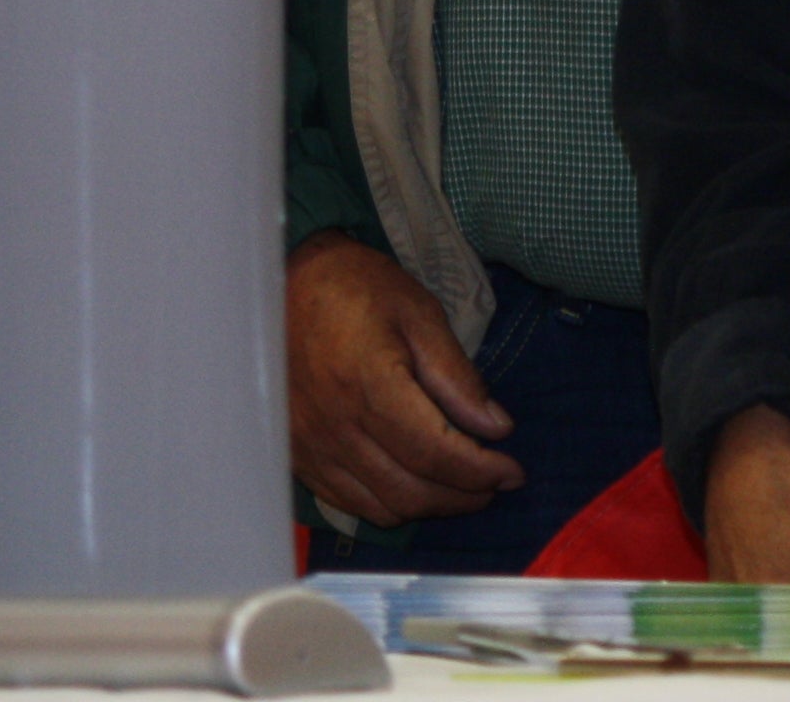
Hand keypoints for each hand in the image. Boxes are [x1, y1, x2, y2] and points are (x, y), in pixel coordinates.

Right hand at [283, 233, 520, 525]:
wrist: (276, 282)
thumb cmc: (354, 288)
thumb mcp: (417, 312)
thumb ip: (456, 375)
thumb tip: (497, 428)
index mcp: (367, 383)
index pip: (436, 453)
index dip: (482, 471)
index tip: (513, 472)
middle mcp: (335, 424)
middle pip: (412, 491)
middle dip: (464, 496)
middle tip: (492, 482)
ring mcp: (310, 445)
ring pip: (383, 507)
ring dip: (430, 506)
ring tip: (457, 485)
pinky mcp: (296, 454)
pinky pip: (348, 504)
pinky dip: (389, 504)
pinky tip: (411, 484)